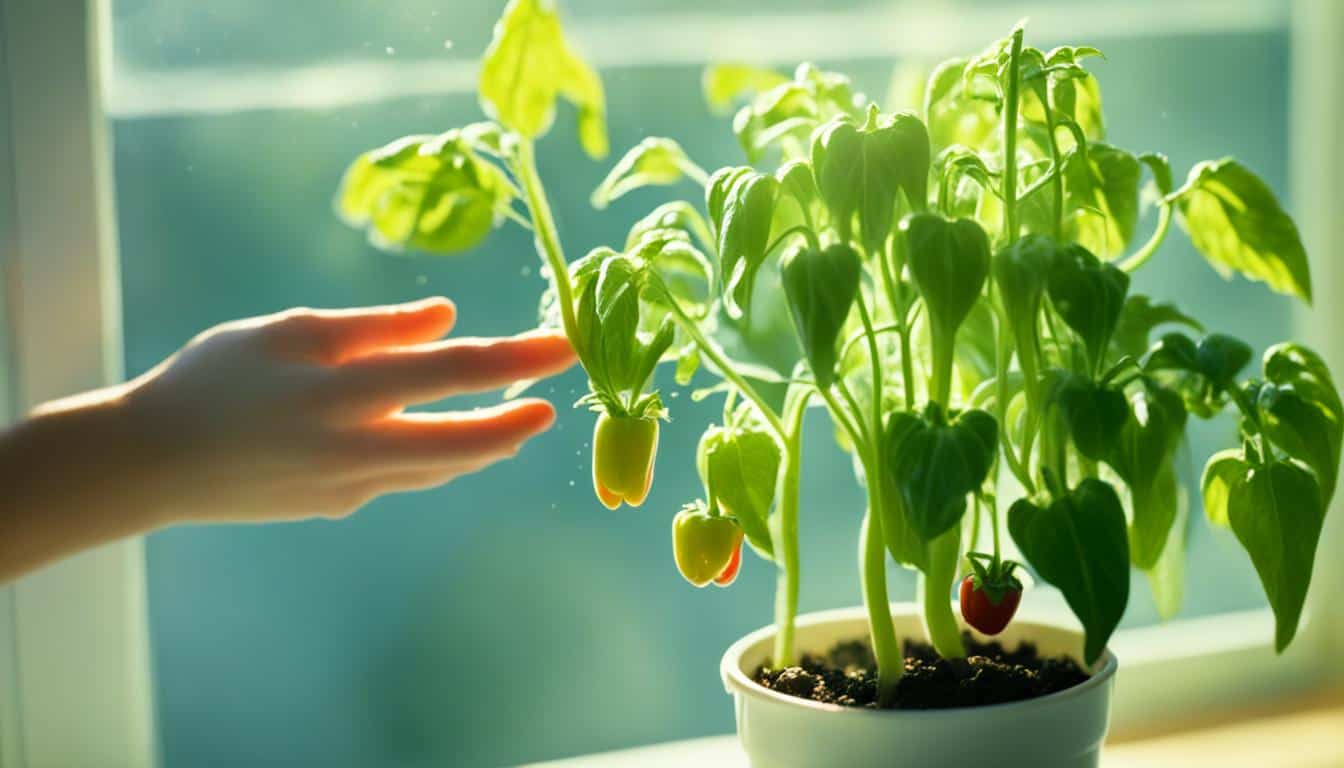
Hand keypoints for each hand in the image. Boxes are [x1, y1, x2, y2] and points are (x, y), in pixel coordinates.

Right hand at [109, 297, 575, 522]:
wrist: (154, 464)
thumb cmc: (216, 379)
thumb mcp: (290, 332)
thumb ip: (374, 327)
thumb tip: (447, 317)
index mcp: (345, 390)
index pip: (454, 371)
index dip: (517, 358)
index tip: (565, 346)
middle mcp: (357, 446)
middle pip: (464, 441)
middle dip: (516, 423)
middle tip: (553, 405)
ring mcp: (351, 486)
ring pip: (440, 467)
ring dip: (485, 445)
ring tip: (516, 421)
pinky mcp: (339, 507)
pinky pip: (405, 479)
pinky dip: (436, 458)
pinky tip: (447, 441)